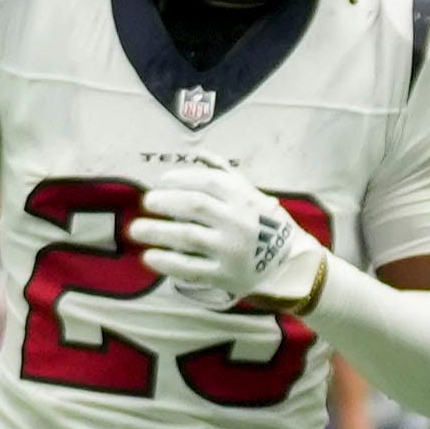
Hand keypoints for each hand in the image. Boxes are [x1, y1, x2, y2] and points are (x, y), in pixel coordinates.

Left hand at [136, 176, 321, 309]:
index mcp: (246, 200)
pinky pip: (190, 268)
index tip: (161, 182)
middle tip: (147, 203)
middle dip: (164, 202)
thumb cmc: (268, 227)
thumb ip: (226, 175)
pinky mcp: (225, 275)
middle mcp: (238, 223)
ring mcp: (231, 250)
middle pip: (193, 206)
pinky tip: (149, 257)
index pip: (206, 183)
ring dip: (156, 232)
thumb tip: (199, 153)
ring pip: (187, 236)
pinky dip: (167, 262)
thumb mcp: (254, 196)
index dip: (179, 179)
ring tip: (135, 230)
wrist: (294, 266)